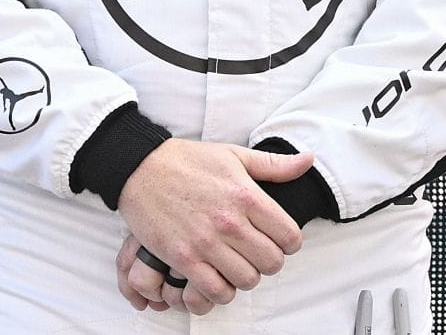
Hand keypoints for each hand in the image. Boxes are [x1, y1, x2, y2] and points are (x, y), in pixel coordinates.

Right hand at [116, 139, 310, 307]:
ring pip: (247, 280)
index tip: (274, 238)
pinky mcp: (182, 257)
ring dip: (244, 275)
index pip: (290, 236)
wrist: (137, 167)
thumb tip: (308, 160)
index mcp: (245, 195)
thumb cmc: (185, 161)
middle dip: (267, 260)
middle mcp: (229, 221)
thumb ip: (273, 165)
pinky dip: (220, 289)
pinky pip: (217, 291)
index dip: (288, 241)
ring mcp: (205, 241)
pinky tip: (214, 273)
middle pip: (272, 263)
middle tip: (253, 251)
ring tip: (233, 262)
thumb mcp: (231, 155)